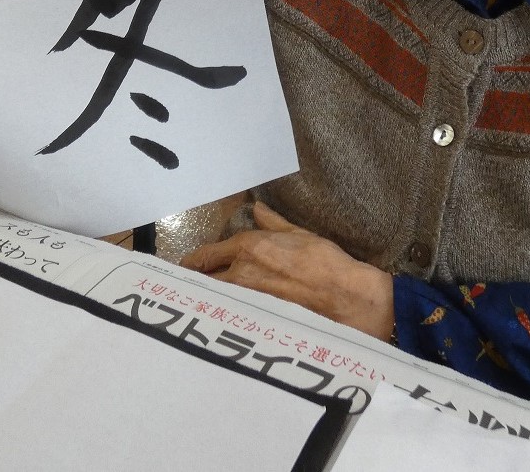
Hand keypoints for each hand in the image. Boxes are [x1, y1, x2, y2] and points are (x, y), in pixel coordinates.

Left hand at [181, 201, 393, 339]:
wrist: (344, 297)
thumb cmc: (325, 261)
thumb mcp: (298, 234)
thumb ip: (272, 223)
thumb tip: (256, 209)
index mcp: (248, 247)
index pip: (206, 255)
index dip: (192, 262)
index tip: (185, 267)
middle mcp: (240, 273)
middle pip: (202, 281)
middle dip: (195, 283)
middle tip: (190, 287)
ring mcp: (245, 300)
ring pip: (214, 300)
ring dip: (208, 299)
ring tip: (203, 303)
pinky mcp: (255, 320)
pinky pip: (231, 315)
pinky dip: (225, 315)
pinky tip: (225, 318)